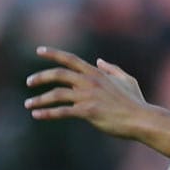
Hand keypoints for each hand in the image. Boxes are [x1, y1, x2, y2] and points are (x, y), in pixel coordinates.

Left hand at [25, 47, 154, 137]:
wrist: (141, 119)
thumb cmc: (135, 102)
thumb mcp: (127, 79)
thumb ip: (112, 69)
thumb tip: (100, 61)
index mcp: (96, 73)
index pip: (70, 59)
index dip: (53, 53)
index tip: (39, 50)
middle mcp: (89, 82)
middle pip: (58, 74)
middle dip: (40, 77)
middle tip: (28, 82)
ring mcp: (88, 96)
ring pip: (57, 94)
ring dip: (40, 99)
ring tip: (28, 104)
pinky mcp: (87, 112)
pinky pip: (62, 111)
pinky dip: (47, 113)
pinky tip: (36, 115)